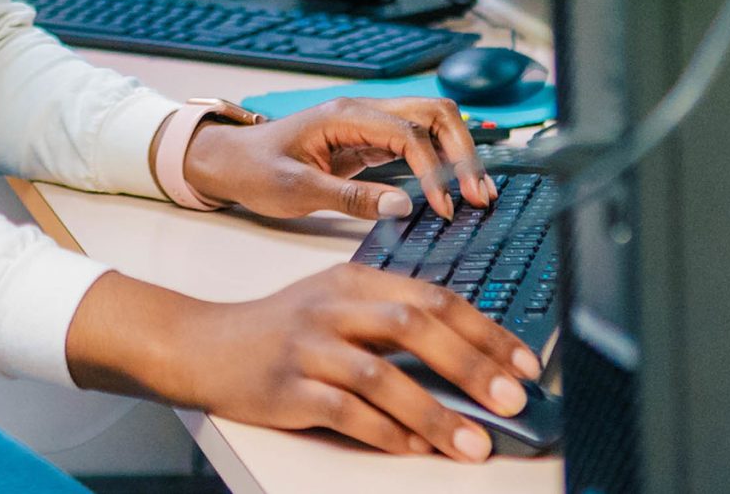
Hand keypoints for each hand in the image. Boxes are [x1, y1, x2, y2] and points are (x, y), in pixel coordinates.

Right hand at [68, 267, 542, 460]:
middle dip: (473, 366)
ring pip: (383, 376)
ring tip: (473, 442)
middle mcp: (333, 307)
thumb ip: (394, 322)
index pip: (434, 298)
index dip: (486, 331)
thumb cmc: (282, 329)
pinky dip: (384, 433)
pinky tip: (411, 449)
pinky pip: (345, 412)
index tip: (524, 364)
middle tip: (512, 400)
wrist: (205, 344)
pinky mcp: (287, 386)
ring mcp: (309, 346)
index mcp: (355, 281)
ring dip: (436, 413)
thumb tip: (472, 362)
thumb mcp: (338, 307)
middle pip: (415, 326)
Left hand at [182, 96, 497, 220]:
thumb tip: (404, 205)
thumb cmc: (255, 170)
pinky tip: (454, 190)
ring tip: (477, 194)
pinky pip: (417, 144)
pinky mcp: (369, 143)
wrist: (229, 161)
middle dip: (463, 151)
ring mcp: (368, 126)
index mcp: (345, 116)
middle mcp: (363, 113)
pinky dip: (441, 163)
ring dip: (458, 154)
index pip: (409, 133)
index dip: (433, 170)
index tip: (443, 208)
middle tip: (479, 197)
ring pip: (431, 124)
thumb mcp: (297, 190)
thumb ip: (351, 197)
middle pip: (434, 113)